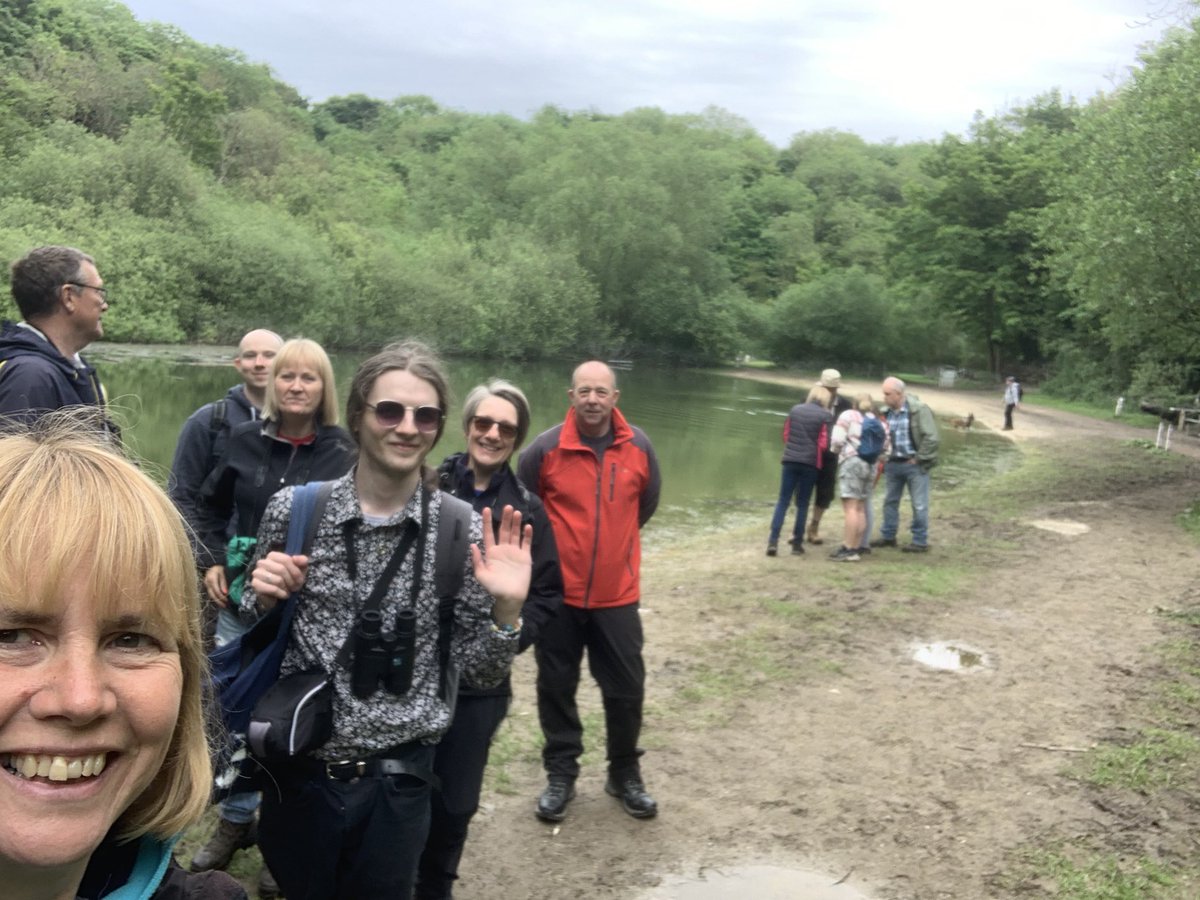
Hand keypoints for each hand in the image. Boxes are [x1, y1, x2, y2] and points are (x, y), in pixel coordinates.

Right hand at [203, 566, 228, 606]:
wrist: (214, 564)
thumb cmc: (221, 568)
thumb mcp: (224, 573)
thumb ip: (224, 583)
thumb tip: (225, 593)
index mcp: (211, 578)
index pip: (216, 590)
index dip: (221, 596)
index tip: (227, 600)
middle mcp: (207, 582)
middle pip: (212, 594)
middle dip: (219, 601)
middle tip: (225, 605)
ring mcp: (206, 584)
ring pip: (210, 594)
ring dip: (217, 601)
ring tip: (223, 605)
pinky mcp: (206, 585)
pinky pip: (210, 593)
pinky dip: (215, 597)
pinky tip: (220, 600)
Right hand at [249, 551, 308, 609]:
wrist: (278, 596)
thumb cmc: (289, 579)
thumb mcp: (300, 569)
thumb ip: (302, 561)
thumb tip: (296, 558)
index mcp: (272, 556)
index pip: (286, 560)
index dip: (295, 571)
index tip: (300, 579)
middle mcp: (262, 562)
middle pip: (281, 569)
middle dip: (292, 580)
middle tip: (295, 587)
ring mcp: (257, 573)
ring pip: (277, 580)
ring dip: (287, 587)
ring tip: (288, 590)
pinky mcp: (255, 584)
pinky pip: (272, 589)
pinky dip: (281, 593)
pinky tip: (283, 595)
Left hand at [471, 505, 532, 624]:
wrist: (511, 597)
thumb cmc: (495, 588)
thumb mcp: (481, 576)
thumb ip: (477, 561)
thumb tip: (472, 545)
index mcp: (491, 553)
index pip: (488, 534)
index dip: (487, 522)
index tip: (486, 509)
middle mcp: (503, 549)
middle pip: (503, 530)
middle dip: (505, 518)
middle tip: (507, 506)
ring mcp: (514, 552)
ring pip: (515, 534)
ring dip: (516, 523)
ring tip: (517, 513)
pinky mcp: (525, 556)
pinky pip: (526, 543)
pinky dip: (527, 535)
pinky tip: (527, 526)